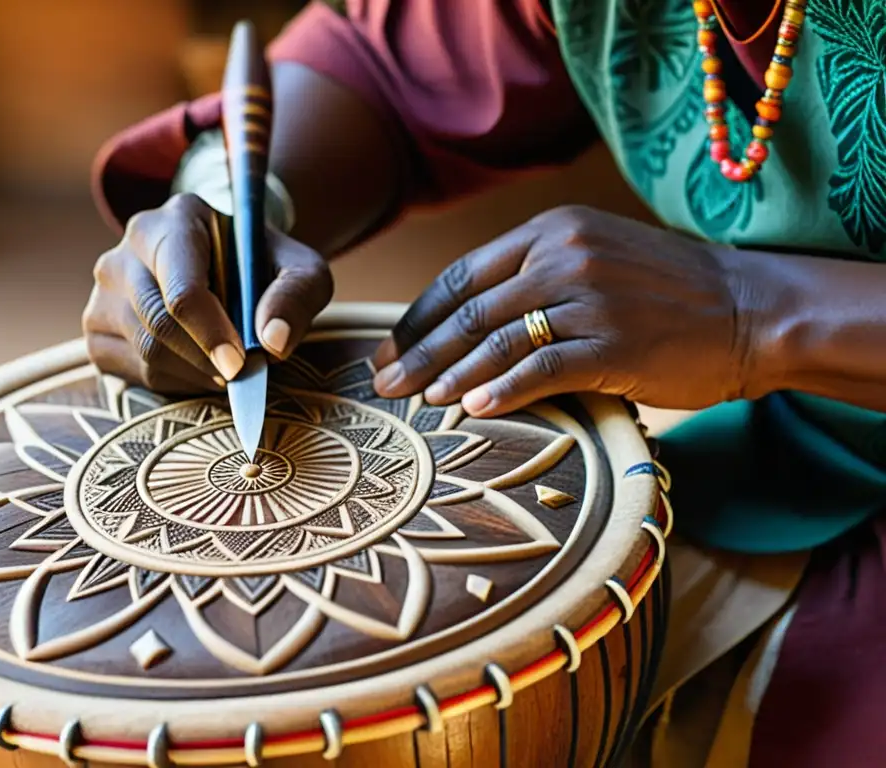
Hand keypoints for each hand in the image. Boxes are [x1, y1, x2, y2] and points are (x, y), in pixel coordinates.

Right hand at [83, 193, 331, 392]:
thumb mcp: (301, 270)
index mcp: (174, 221)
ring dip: (195, 373)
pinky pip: (134, 372)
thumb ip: (297, 296)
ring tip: (228, 369)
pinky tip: (200, 370)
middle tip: (241, 375)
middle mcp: (125, 251)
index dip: (209, 332)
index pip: (180, 288)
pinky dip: (175, 382)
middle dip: (205, 358)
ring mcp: (104, 292)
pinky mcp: (97, 330)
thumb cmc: (263, 267)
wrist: (226, 265)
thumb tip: (273, 341)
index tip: (239, 364)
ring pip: (145, 352)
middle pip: (159, 324)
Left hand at [372, 205, 759, 415]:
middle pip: (470, 310)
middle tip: (385, 383)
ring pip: (498, 340)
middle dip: (420, 350)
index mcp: (552, 231)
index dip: (421, 315)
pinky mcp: (616, 344)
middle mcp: (565, 256)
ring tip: (421, 401)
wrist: (749, 307)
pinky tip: (473, 408)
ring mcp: (590, 299)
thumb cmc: (667, 289)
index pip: (464, 275)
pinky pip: (543, 368)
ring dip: (452, 374)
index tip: (391, 348)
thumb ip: (535, 278)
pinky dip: (503, 390)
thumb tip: (468, 324)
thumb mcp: (596, 256)